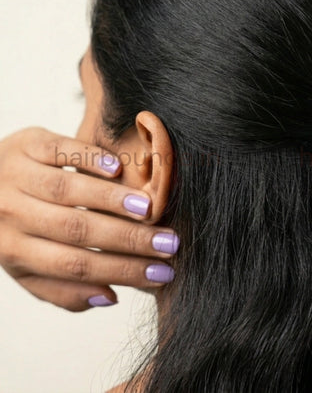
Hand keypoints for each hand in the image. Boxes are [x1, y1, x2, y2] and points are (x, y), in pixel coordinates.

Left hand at [0, 127, 178, 311]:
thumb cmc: (13, 228)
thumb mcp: (27, 268)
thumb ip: (62, 290)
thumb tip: (110, 297)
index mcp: (14, 251)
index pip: (76, 266)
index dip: (122, 271)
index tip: (162, 273)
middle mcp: (12, 214)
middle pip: (77, 229)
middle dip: (129, 239)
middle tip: (168, 243)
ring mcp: (16, 175)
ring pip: (68, 189)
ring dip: (113, 200)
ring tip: (150, 209)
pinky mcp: (27, 142)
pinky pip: (60, 149)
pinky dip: (90, 158)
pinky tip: (118, 168)